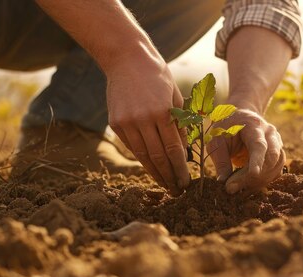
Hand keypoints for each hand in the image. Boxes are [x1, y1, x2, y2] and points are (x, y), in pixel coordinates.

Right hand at [106, 57, 189, 195]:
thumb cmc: (157, 76)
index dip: (180, 169)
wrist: (126, 59)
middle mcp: (143, 119)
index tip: (186, 182)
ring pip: (143, 156)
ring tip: (165, 185)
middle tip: (177, 190)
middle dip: (169, 177)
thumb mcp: (175, 97)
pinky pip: (131, 147)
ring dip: (155, 173)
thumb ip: (180, 125)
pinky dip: (142, 159)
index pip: (174, 149)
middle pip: (158, 157)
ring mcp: (127, 122)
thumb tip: (185, 153)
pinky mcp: (116, 123)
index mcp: (162, 112)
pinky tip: (151, 168)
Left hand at [207, 108, 284, 193]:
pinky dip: (262, 182)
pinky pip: (275, 172)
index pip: (259, 145)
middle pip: (271, 158)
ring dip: (258, 182)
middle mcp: (270, 134)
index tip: (253, 174)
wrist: (241, 117)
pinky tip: (247, 187)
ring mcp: (277, 144)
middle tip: (231, 188)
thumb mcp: (216, 139)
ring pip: (275, 167)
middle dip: (253, 176)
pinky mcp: (277, 155)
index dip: (257, 160)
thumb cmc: (226, 127)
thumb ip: (220, 159)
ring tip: (237, 189)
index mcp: (254, 125)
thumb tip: (223, 182)